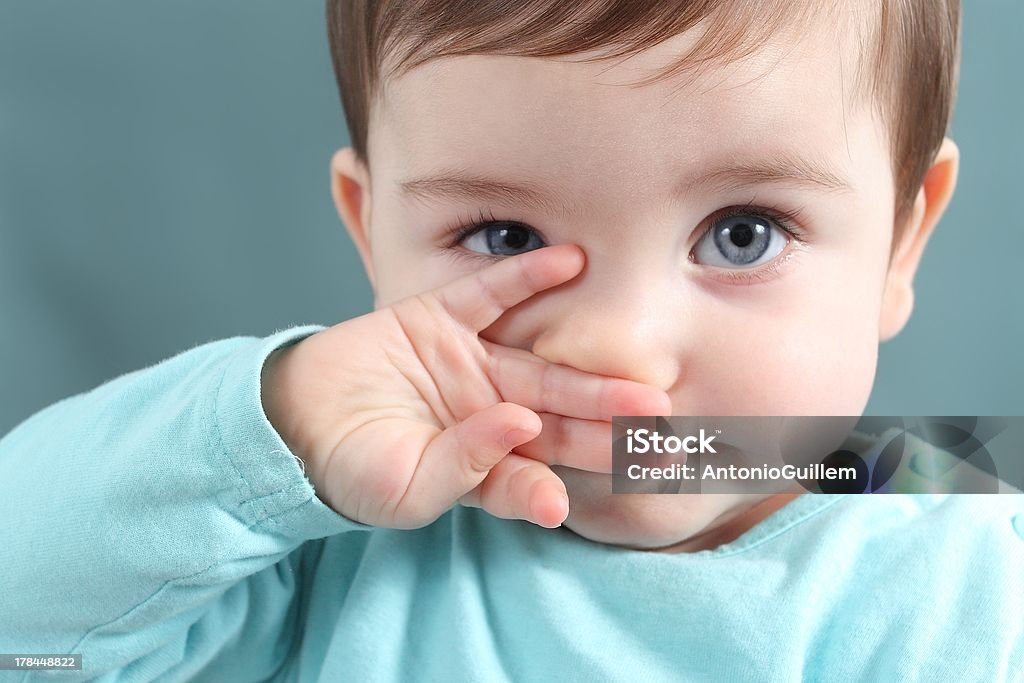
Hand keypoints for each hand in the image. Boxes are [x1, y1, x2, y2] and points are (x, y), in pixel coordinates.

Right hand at [261, 244, 670, 528]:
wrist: (290, 421)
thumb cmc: (349, 468)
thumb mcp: (406, 487)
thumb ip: (467, 468)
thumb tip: (525, 432)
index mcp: (485, 461)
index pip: (549, 468)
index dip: (594, 470)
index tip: (645, 470)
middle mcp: (489, 411)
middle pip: (560, 416)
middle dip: (612, 420)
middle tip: (664, 421)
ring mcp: (469, 363)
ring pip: (538, 362)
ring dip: (588, 364)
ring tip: (641, 372)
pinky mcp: (439, 318)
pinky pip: (488, 293)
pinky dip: (525, 277)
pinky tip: (572, 261)